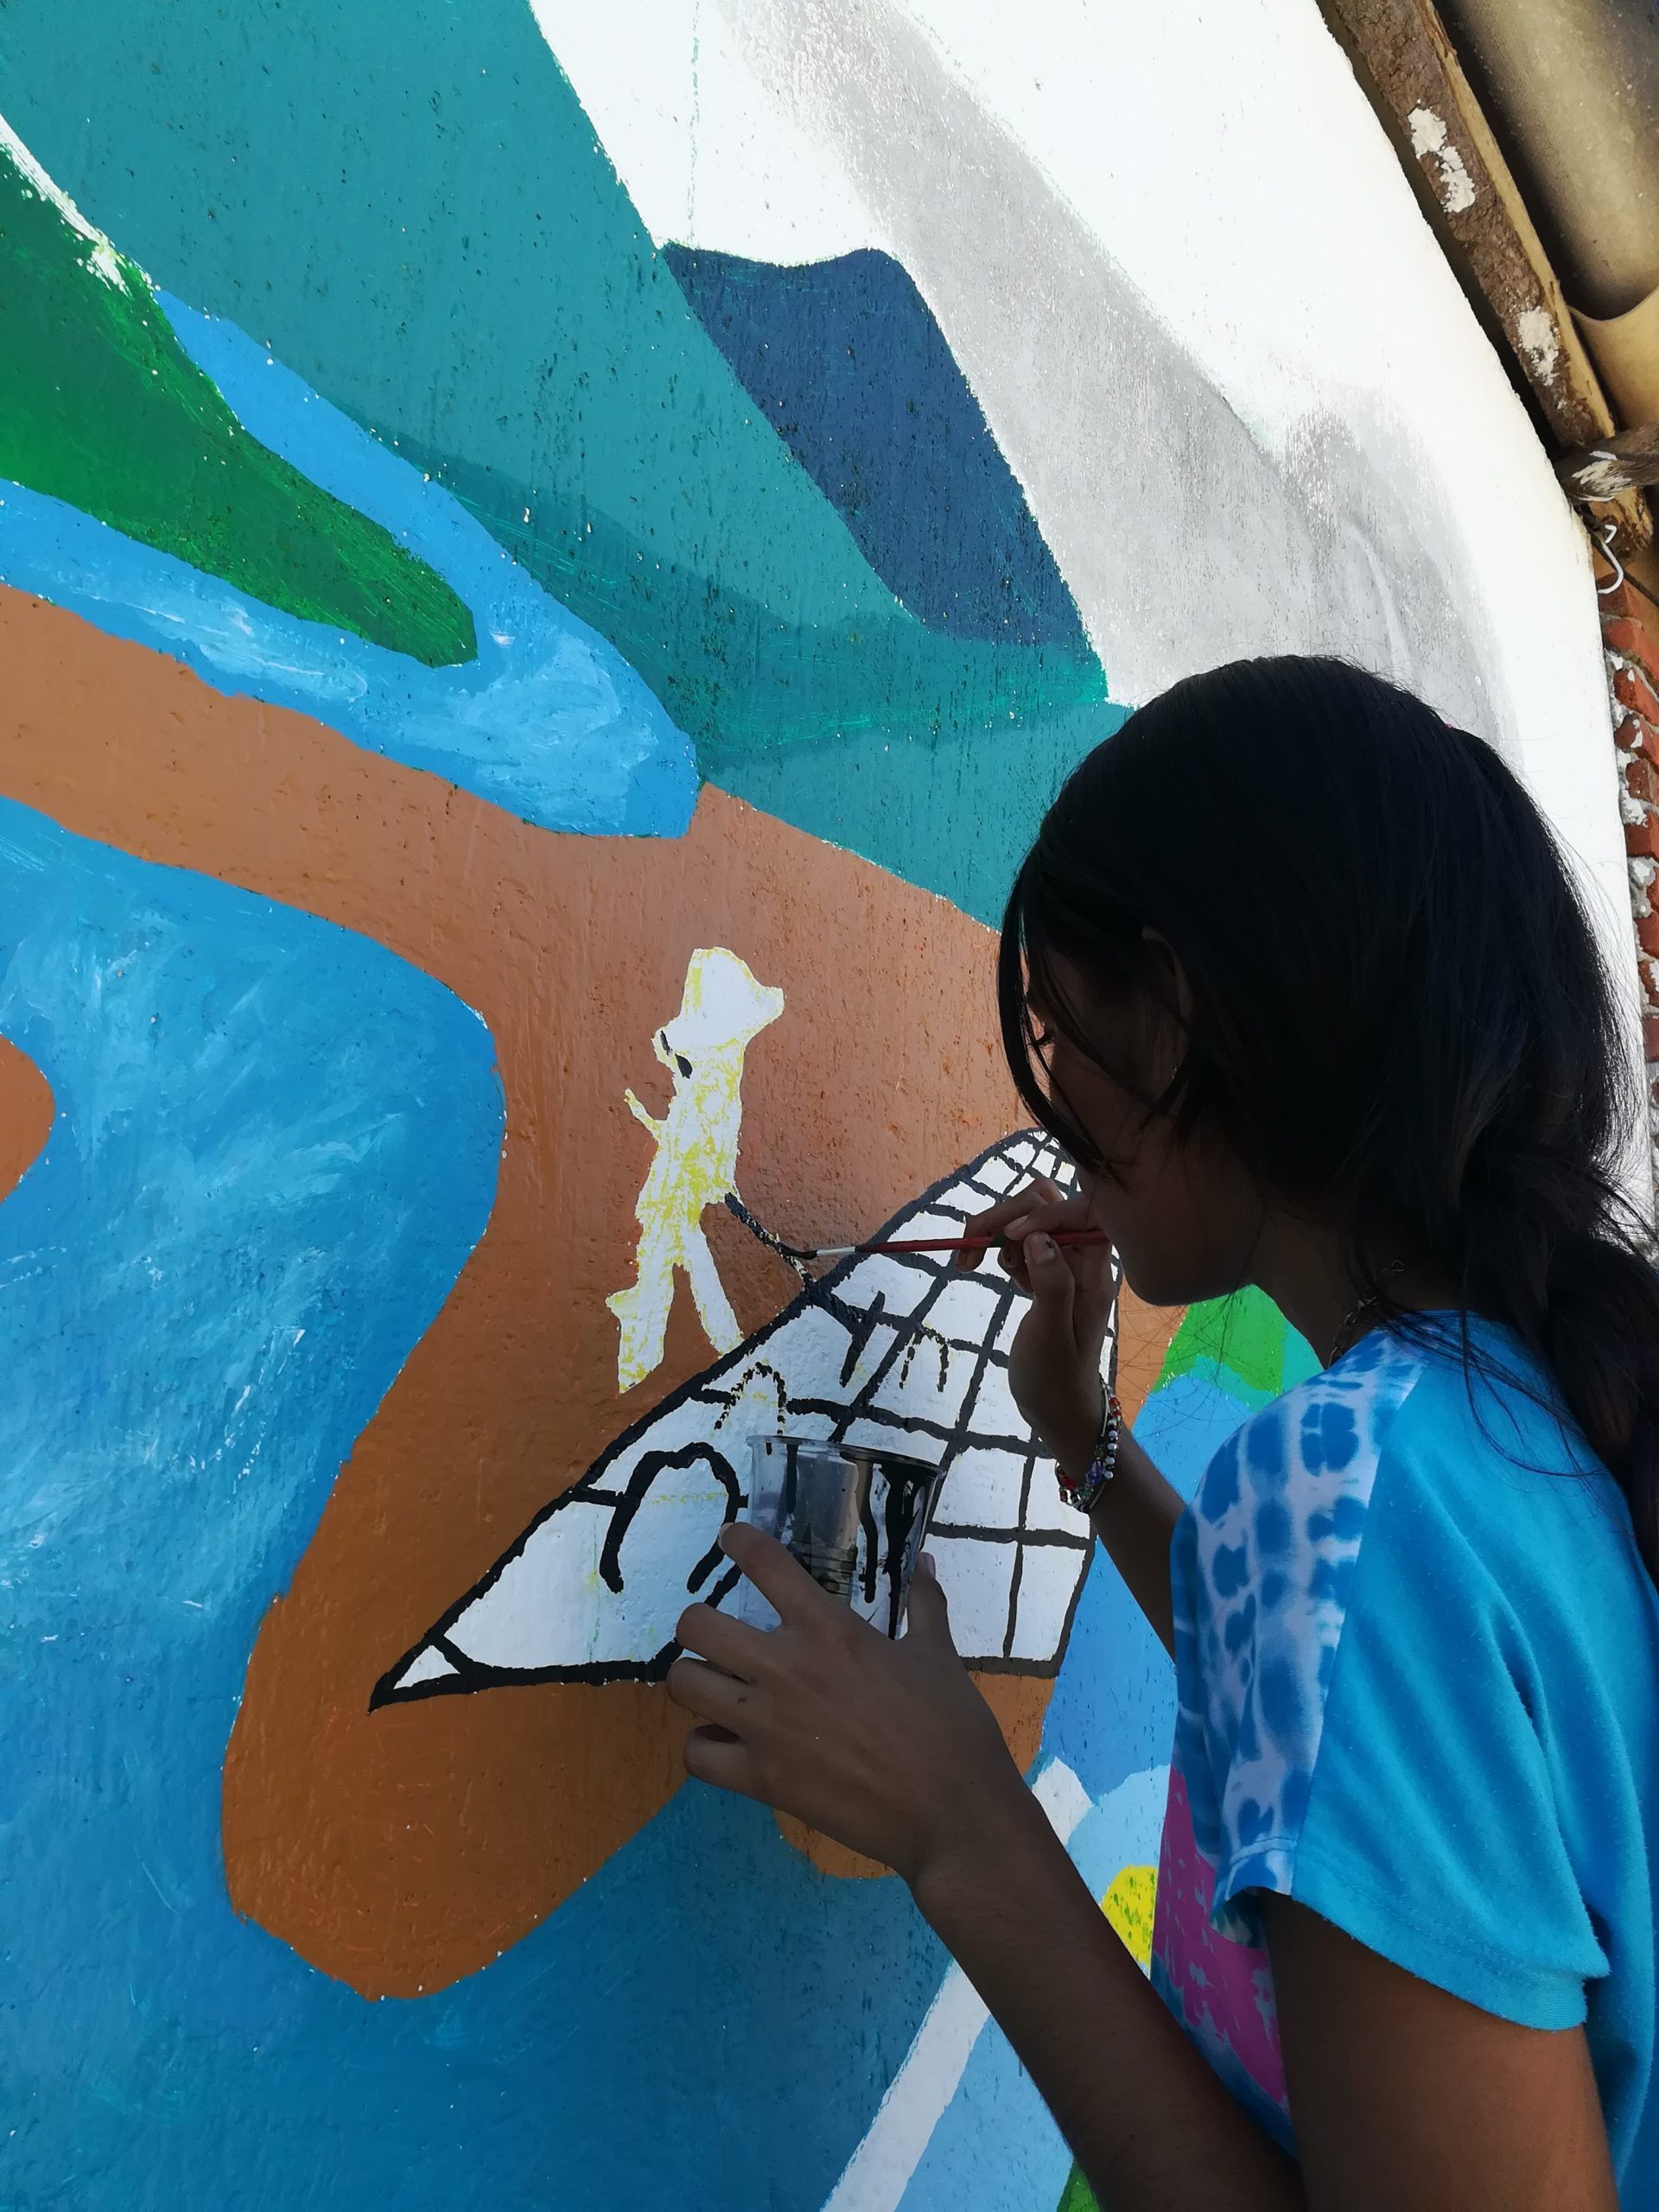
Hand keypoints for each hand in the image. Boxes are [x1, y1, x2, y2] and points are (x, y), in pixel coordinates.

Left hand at [669, 1526, 1037, 1887]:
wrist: (951, 1812)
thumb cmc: (952, 1727)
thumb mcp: (939, 1654)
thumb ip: (925, 1603)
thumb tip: (927, 1560)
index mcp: (830, 1629)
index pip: (765, 1563)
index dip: (739, 1540)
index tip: (731, 1538)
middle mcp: (785, 1668)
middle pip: (696, 1625)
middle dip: (699, 1624)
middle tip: (719, 1637)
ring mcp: (766, 1725)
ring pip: (684, 1684)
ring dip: (695, 1681)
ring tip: (716, 1687)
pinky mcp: (761, 1778)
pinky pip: (696, 1755)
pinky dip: (704, 1746)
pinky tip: (725, 1743)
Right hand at [960, 1178, 1114, 1477]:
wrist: (1057, 1408)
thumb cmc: (1055, 1379)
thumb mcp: (1050, 1336)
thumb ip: (1051, 1285)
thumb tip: (1039, 1237)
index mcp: (1094, 1271)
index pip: (1079, 1211)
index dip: (1042, 1212)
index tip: (1009, 1239)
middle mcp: (1081, 1259)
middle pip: (1046, 1204)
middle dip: (1005, 1217)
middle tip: (969, 1249)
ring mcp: (1062, 1264)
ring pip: (1029, 1218)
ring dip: (996, 1230)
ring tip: (972, 1263)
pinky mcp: (1044, 1272)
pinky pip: (1021, 1240)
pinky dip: (1000, 1247)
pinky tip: (989, 1271)